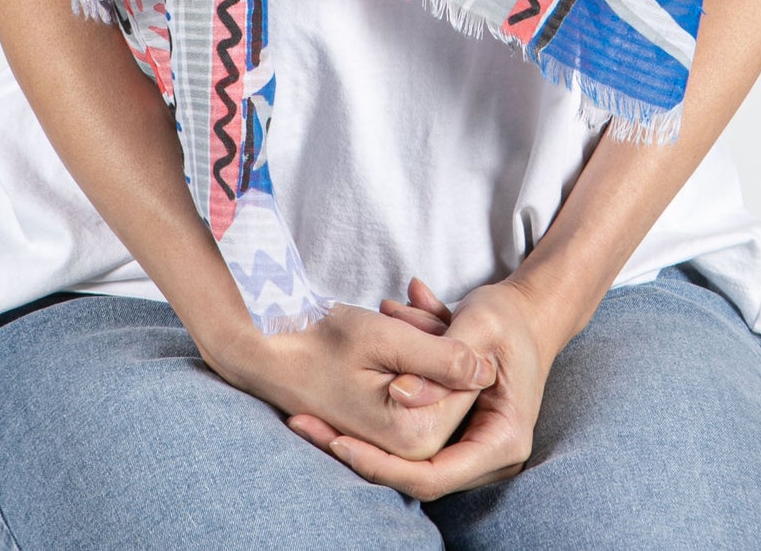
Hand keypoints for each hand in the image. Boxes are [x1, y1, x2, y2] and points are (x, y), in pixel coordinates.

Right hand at [214, 297, 498, 462]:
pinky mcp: (391, 424)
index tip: (422, 317)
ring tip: (389, 317)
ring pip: (439, 380)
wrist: (271, 355)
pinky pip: (421, 384)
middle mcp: (412, 447)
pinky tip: (389, 324)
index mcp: (415, 435)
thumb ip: (442, 357)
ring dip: (424, 343)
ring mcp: (401, 439)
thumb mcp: (386, 338)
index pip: (468, 386)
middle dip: (439, 342)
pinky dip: (412, 352)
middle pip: (455, 386)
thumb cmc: (322, 342)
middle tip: (401, 313)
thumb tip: (489, 370)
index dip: (455, 341)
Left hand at [285, 273, 560, 493]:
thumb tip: (400, 396)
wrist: (526, 312)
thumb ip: (440, 357)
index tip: (336, 441)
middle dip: (361, 447)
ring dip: (363, 424)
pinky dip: (379, 403)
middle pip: (413, 472)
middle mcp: (488, 456)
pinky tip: (341, 381)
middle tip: (307, 426)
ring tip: (315, 403)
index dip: (381, 466)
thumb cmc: (506, 316)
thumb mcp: (477, 324)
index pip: (433, 476)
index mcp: (503, 441)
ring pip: (405, 452)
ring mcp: (470, 447)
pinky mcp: (453, 432)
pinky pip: (408, 430)